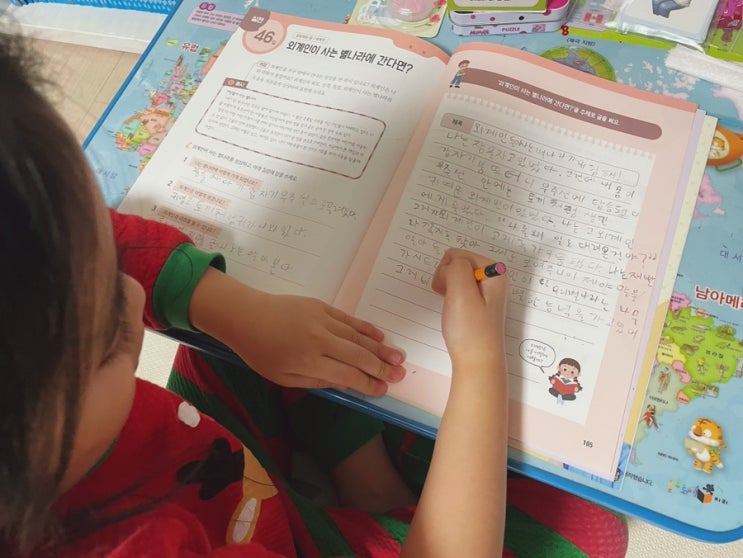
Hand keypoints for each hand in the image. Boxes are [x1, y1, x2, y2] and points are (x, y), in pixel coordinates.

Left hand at [189, 268, 405, 395]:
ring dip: (380, 348)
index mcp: (308, 361)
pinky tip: (380, 336)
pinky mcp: (322, 307)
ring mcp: (322, 321)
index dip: (368, 384)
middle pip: (358, 356)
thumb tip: (347, 384)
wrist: (247, 315)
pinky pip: (349, 320)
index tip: (384, 389)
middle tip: (400, 374)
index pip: (347, 376)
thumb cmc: (261, 352)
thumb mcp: (284, 377)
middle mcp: (319, 341)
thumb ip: (317, 382)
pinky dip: (366, 328)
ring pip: (358, 337)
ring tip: (398, 357)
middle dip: (381, 367)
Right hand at [431, 248, 507, 370]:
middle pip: (456, 263)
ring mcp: (484, 290)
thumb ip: (456, 267)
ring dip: (447, 289)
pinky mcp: (477, 302)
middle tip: (452, 301)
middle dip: (446, 279)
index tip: (450, 293)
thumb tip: (451, 264)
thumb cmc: (470, 330)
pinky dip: (450, 297)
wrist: (476, 362)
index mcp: (494, 271)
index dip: (446, 272)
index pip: (457, 255)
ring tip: (454, 308)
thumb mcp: (461, 292)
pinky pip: (456, 289)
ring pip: (454, 276)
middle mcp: (492, 277)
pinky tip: (455, 311)